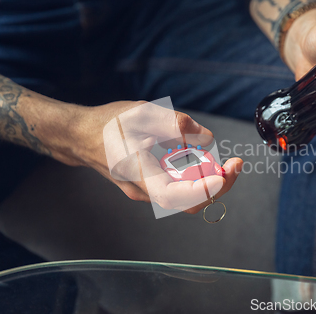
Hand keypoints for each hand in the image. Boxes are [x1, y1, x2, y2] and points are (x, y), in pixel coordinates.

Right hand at [61, 100, 242, 213]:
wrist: (80, 137)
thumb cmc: (106, 124)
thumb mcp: (140, 113)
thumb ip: (174, 123)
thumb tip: (206, 137)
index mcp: (137, 173)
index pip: (174, 195)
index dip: (202, 189)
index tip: (223, 173)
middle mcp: (143, 190)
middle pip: (187, 202)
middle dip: (217, 186)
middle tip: (235, 165)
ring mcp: (146, 192)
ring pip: (185, 197)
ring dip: (208, 181)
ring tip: (221, 161)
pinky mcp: (149, 186)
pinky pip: (178, 188)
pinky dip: (194, 176)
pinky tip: (198, 158)